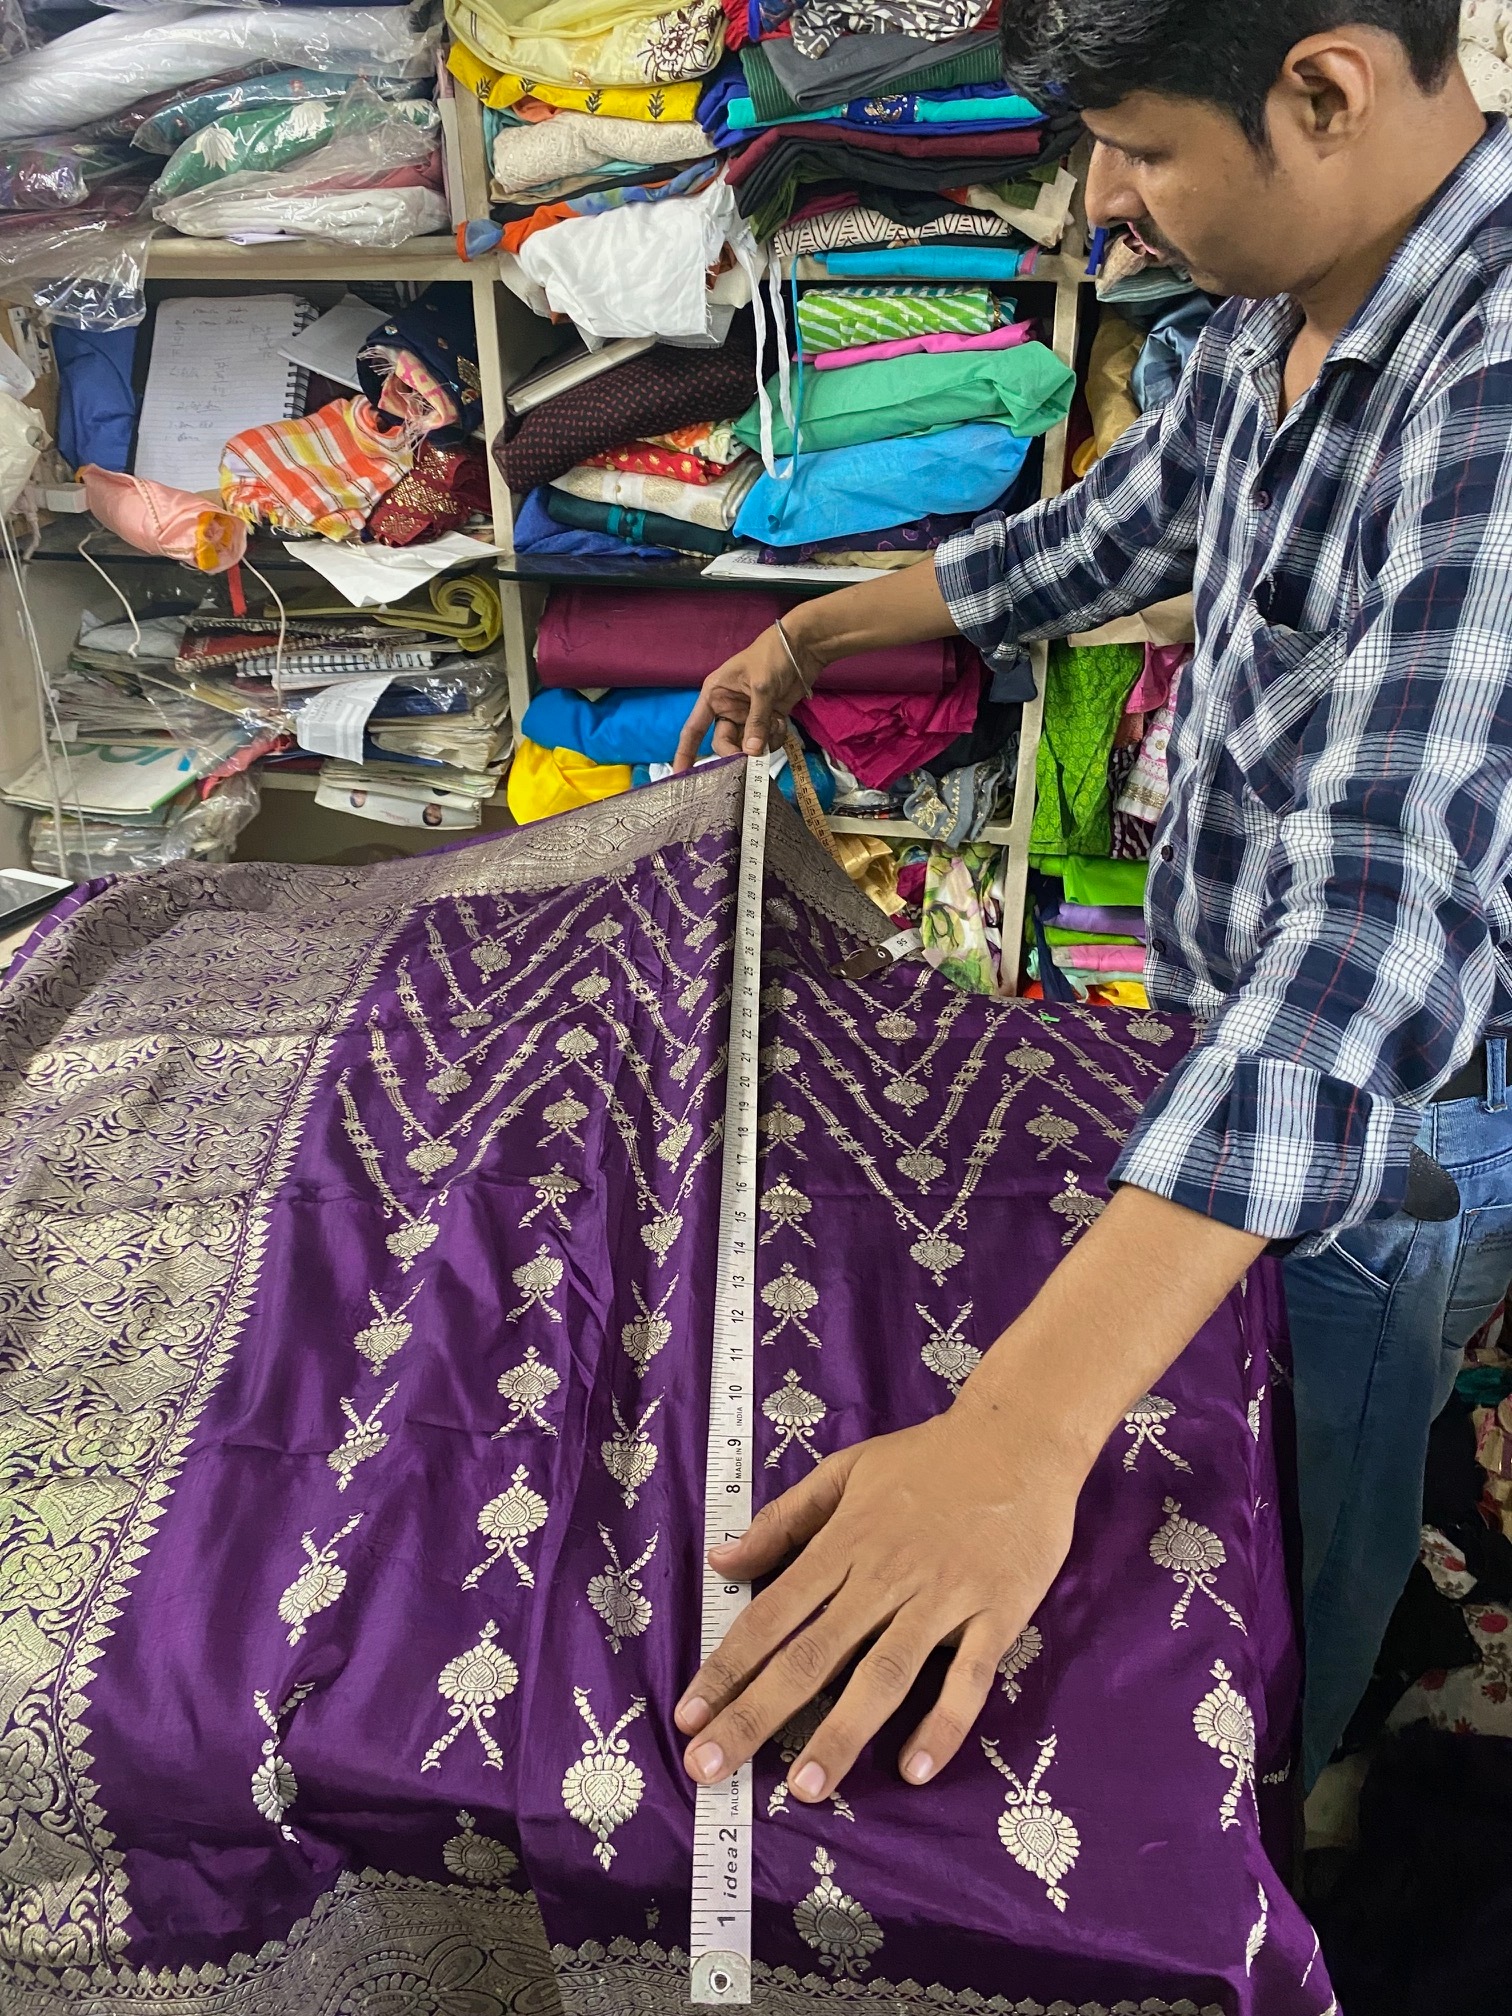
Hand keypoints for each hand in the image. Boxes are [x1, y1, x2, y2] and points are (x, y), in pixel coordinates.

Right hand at [672, 625, 814, 771]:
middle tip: (752, 757)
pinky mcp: (767, 720)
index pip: (693, 728)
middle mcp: (727, 708)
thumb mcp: (761, 687)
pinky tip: (782, 723)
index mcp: (714, 695)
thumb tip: (752, 752)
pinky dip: (774, 739)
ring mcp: (747, 716)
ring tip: (776, 726)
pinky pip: (765, 741)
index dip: (685, 752)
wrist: (802, 647)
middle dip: (737, 751)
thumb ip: (756, 720)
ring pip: (747, 745)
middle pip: (723, 743)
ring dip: (762, 743)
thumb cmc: (772, 656)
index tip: (681, 774)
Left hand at [674, 1391, 1084, 1801]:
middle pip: (813, 1654)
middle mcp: (884, 1575)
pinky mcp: (995, 1614)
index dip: (728, 1667)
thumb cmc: (927, 1458)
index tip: (689, 1717)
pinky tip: (915, 1768)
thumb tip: (720, 1561)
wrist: (1020, 1439)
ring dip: (842, 1732)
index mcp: (843, 1541)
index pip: (772, 1614)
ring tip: (804, 1789)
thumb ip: (783, 1520)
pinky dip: (943, 1723)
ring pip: (884, 1673)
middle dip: (757, 1715)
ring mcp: (941, 1598)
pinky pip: (968, 1679)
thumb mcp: (845, 1472)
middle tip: (710, 1770)